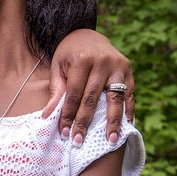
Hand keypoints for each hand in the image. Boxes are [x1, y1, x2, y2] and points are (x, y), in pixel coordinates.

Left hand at [42, 29, 133, 146]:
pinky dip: (128, 111)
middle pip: (93, 98)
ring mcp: (118, 66)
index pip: (74, 93)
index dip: (69, 114)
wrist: (87, 34)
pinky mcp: (129, 71)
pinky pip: (129, 94)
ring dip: (112, 122)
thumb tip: (47, 116)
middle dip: (85, 121)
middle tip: (80, 141)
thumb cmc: (69, 53)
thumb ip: (56, 91)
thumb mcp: (58, 66)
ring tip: (111, 140)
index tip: (65, 132)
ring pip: (115, 98)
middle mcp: (102, 62)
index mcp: (82, 59)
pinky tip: (125, 127)